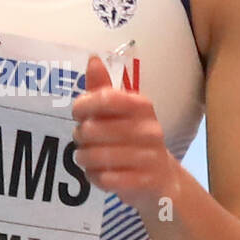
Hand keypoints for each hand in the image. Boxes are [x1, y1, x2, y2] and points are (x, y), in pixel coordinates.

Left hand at [70, 54, 177, 212]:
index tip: (78, 113)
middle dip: (79, 136)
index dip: (83, 105)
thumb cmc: (133, 139)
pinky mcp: (145, 181)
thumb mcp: (120, 112)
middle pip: (93, 130)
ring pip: (96, 156)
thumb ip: (103, 88)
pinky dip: (95, 177)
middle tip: (82, 139)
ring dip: (83, 158)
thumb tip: (93, 58)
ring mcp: (149, 157)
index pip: (105, 98)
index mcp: (142, 106)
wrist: (161, 179)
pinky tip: (98, 174)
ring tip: (85, 157)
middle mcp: (149, 129)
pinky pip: (105, 179)